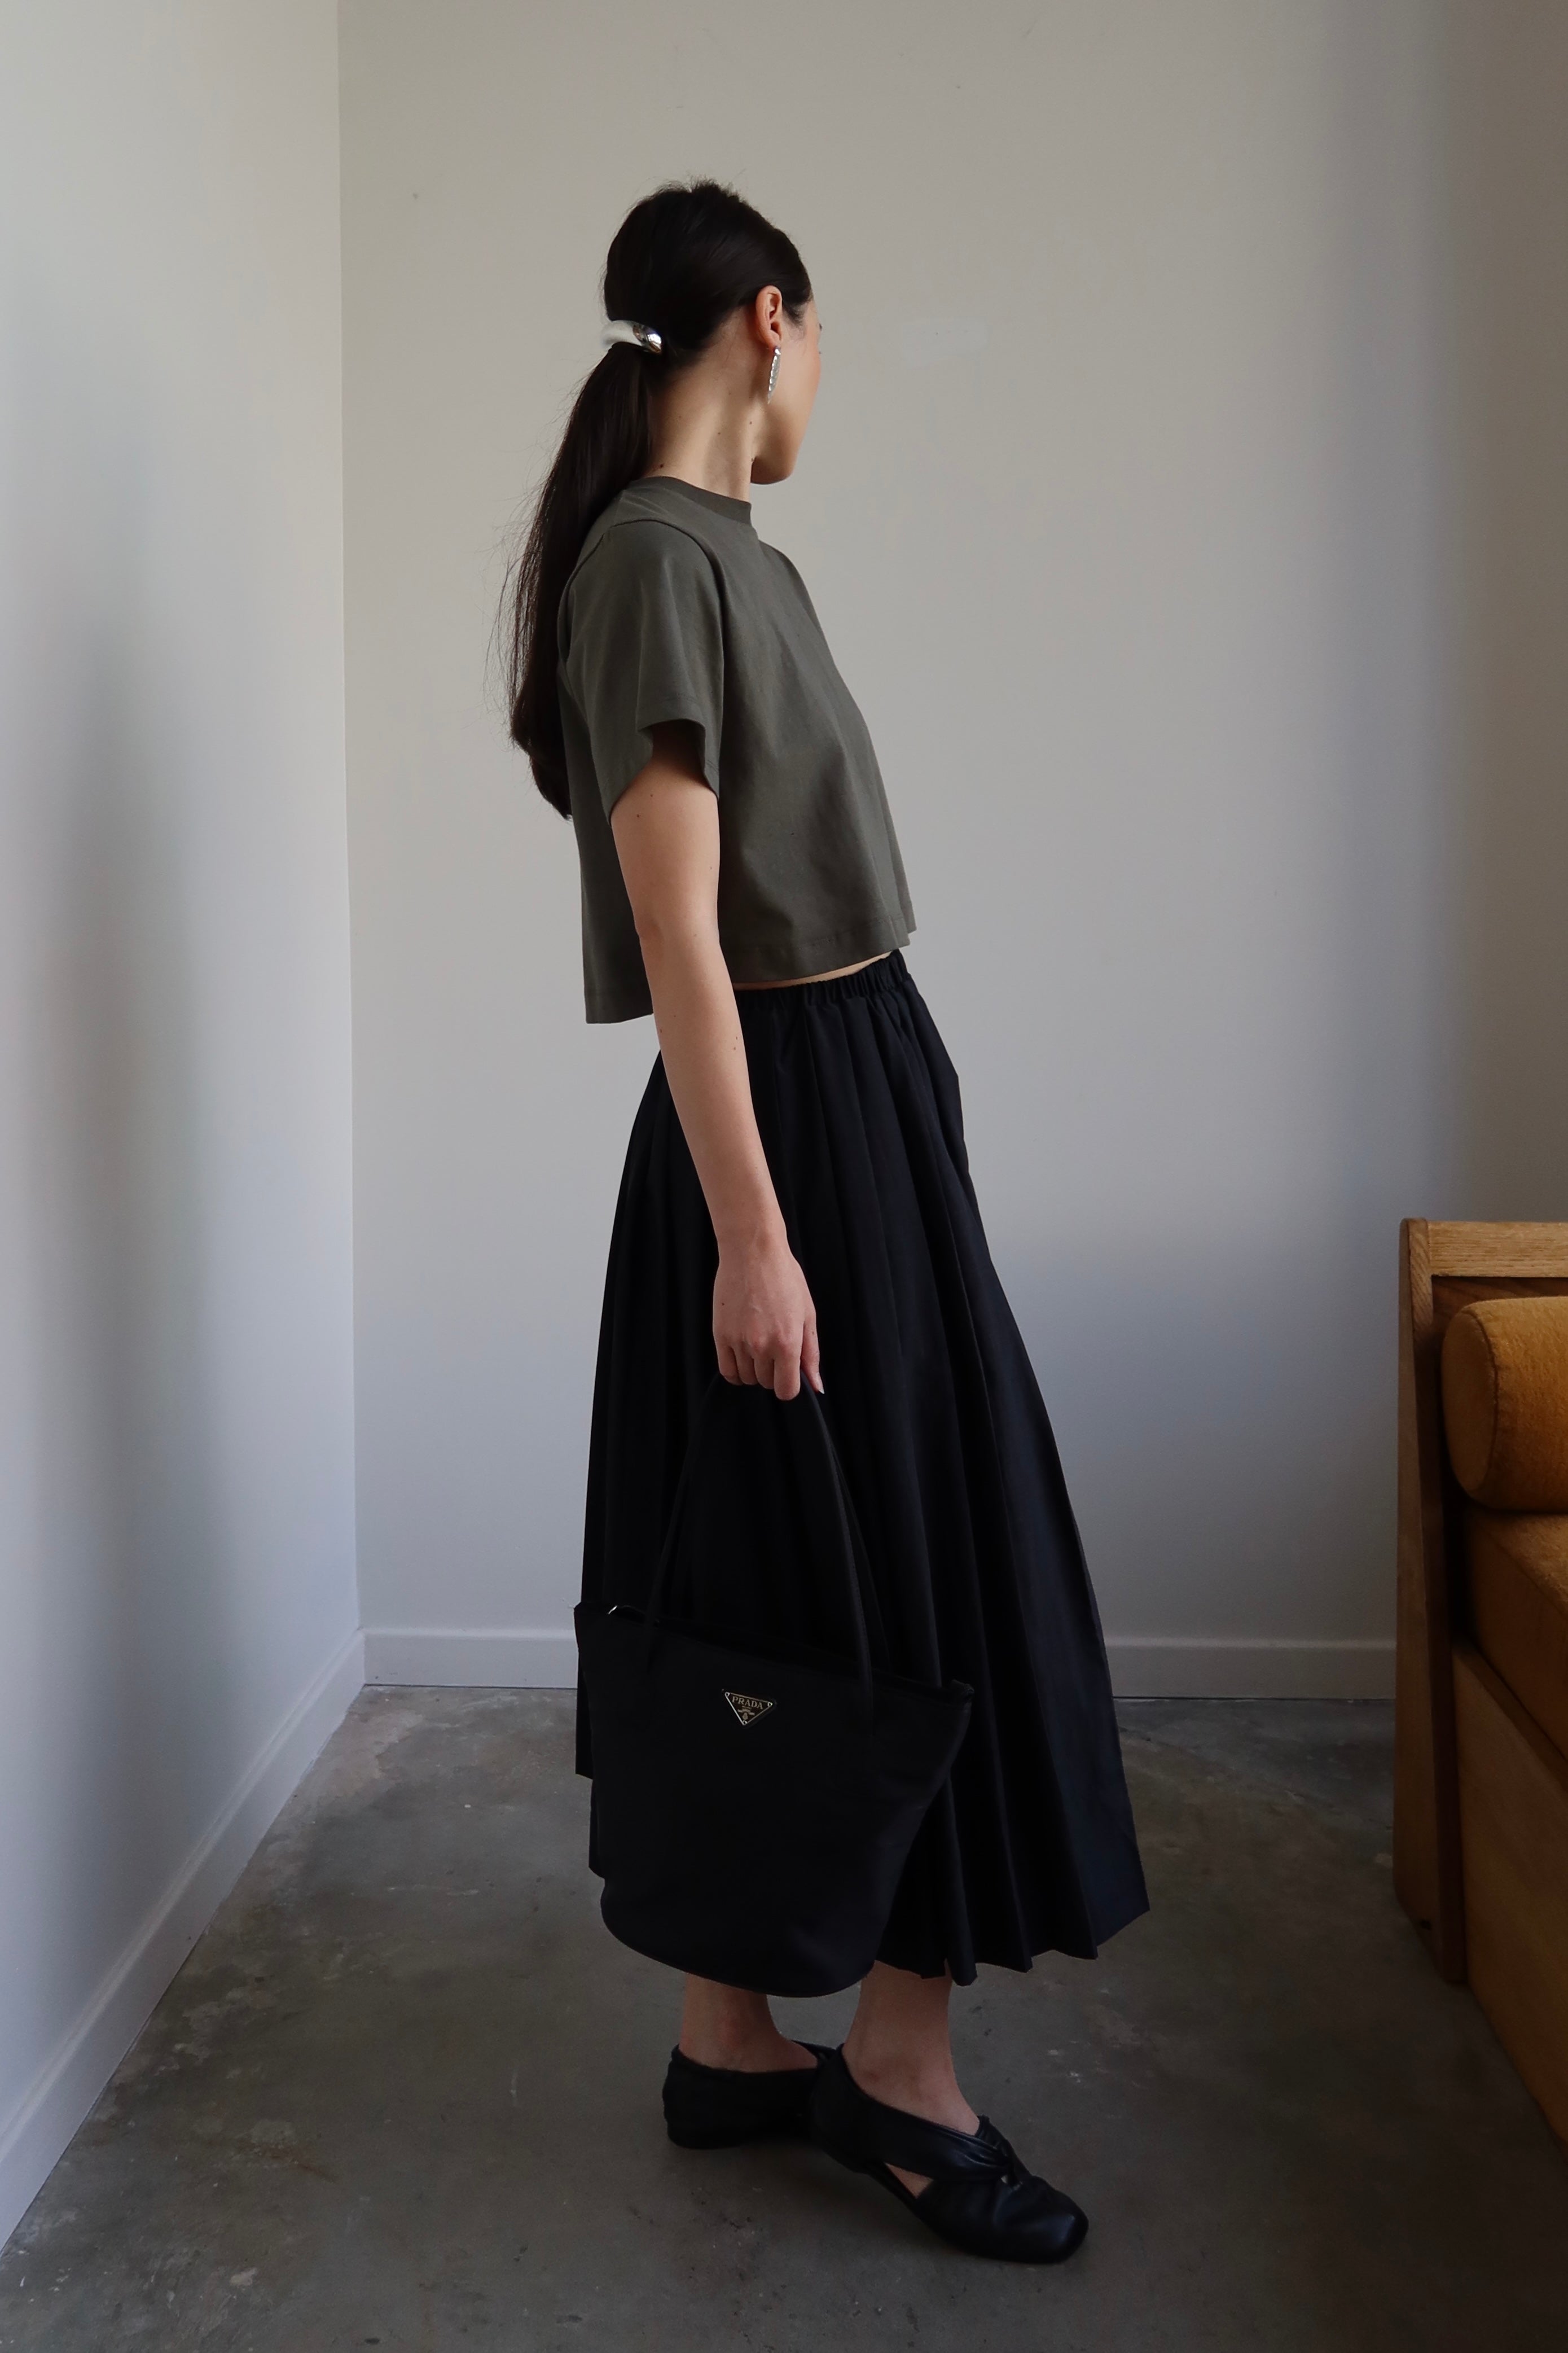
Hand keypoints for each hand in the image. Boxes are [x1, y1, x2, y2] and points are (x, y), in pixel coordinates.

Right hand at [713, 1230, 823, 1400]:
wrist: (752, 1252)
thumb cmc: (784, 1278)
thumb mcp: (807, 1314)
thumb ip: (811, 1354)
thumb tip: (816, 1386)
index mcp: (788, 1342)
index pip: (786, 1390)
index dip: (789, 1386)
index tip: (789, 1374)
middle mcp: (762, 1346)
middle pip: (766, 1383)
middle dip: (773, 1374)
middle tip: (775, 1350)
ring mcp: (739, 1342)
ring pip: (746, 1378)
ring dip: (754, 1370)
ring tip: (758, 1346)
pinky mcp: (720, 1335)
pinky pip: (726, 1370)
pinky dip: (735, 1370)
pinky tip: (742, 1356)